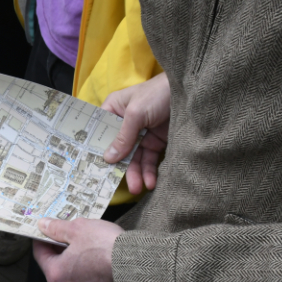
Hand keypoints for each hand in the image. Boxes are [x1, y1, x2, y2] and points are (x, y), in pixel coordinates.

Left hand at [33, 218, 123, 281]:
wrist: (138, 264)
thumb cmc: (105, 247)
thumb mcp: (77, 229)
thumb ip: (57, 228)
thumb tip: (43, 225)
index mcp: (56, 274)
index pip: (40, 253)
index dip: (41, 237)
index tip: (46, 226)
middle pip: (57, 262)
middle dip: (61, 245)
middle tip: (68, 228)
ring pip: (74, 268)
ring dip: (77, 253)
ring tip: (86, 237)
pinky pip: (89, 274)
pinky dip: (90, 262)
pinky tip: (100, 249)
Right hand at [101, 73, 170, 193]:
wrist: (190, 92)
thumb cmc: (157, 94)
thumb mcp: (136, 113)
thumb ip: (123, 137)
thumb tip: (108, 159)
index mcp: (114, 111)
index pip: (100, 133)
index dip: (96, 150)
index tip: (91, 169)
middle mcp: (125, 124)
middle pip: (118, 150)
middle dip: (120, 167)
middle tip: (119, 185)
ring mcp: (141, 133)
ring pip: (134, 158)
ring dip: (136, 173)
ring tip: (139, 189)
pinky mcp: (156, 141)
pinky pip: (149, 159)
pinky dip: (150, 171)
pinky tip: (151, 182)